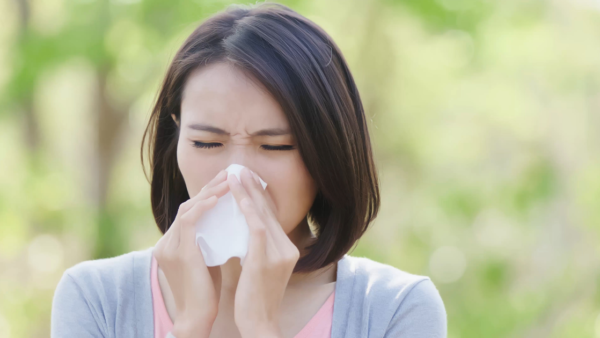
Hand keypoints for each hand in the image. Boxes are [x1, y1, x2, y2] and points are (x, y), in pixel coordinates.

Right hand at [153, 169, 229, 337]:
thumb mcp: (205, 258)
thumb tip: (227, 222)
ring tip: (228, 180)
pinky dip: (203, 207)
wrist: (197, 316)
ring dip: (209, 192)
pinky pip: (189, 221)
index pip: (189, 211)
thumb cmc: (205, 290)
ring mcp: (170, 246)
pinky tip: (218, 198)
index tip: (226, 182)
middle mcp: (166, 242)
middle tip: (229, 173)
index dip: (207, 194)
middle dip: (209, 187)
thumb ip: (209, 240)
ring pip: (187, 209)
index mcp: (171, 243)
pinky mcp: (179, 252)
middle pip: (187, 205)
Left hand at [227, 167, 299, 337]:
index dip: (258, 197)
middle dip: (253, 188)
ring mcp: (280, 253)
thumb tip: (236, 231)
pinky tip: (236, 194)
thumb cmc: (253, 300)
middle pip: (269, 211)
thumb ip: (253, 249)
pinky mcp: (267, 258)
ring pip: (262, 214)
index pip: (272, 217)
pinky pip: (256, 226)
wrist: (259, 324)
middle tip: (239, 169)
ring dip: (247, 191)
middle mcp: (288, 248)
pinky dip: (247, 207)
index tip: (245, 180)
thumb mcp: (257, 269)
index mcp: (287, 250)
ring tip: (235, 174)